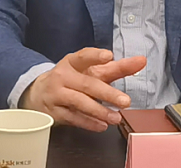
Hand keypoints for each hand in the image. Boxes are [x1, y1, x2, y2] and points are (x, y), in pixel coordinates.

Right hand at [21, 47, 145, 131]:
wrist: (39, 93)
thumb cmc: (71, 78)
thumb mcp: (90, 69)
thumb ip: (116, 67)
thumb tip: (141, 61)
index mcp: (73, 62)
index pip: (84, 56)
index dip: (96, 56)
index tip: (109, 56)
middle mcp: (64, 76)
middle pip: (87, 84)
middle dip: (107, 93)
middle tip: (126, 101)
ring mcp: (58, 94)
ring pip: (80, 102)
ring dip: (100, 111)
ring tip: (116, 117)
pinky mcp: (56, 112)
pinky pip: (73, 118)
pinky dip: (88, 123)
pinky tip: (102, 125)